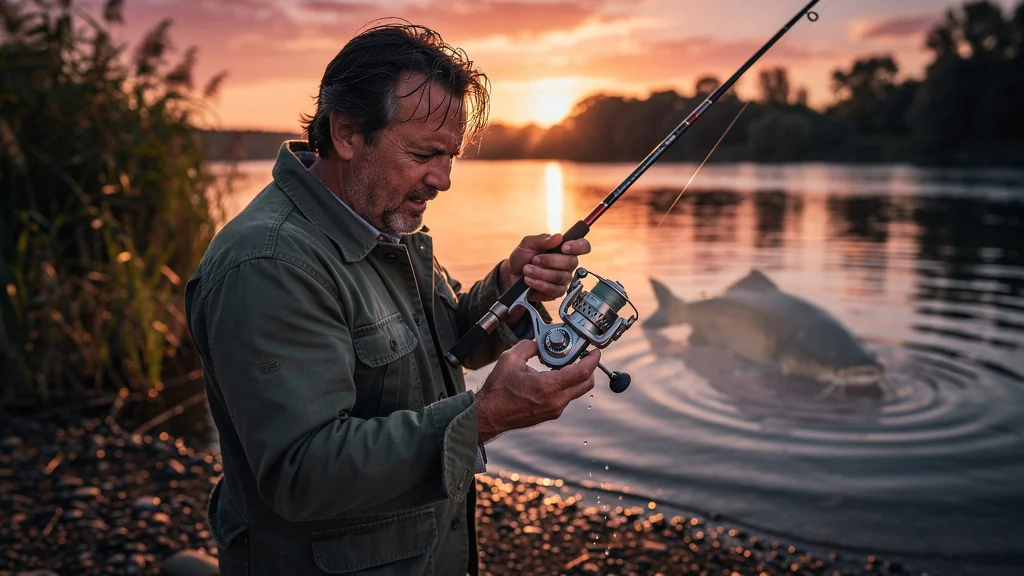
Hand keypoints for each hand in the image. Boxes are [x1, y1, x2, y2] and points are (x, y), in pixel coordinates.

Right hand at [474, 339, 599, 442]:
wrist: (489, 415)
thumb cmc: (497, 391)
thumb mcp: (510, 360)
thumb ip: (529, 346)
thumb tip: (539, 342)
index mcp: (547, 387)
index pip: (582, 373)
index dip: (593, 359)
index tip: (595, 351)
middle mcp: (555, 401)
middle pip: (586, 384)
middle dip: (588, 368)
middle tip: (581, 355)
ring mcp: (554, 410)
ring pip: (576, 391)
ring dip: (575, 376)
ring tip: (561, 364)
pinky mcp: (551, 414)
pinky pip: (566, 397)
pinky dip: (565, 385)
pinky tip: (552, 376)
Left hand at [500, 233, 590, 301]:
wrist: (511, 275)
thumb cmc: (522, 258)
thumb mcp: (528, 244)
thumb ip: (542, 239)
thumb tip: (558, 237)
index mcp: (564, 249)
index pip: (583, 246)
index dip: (578, 246)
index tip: (564, 247)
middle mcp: (567, 264)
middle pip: (572, 262)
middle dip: (550, 260)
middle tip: (534, 260)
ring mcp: (563, 279)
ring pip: (561, 277)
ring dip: (541, 273)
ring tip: (527, 270)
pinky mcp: (556, 292)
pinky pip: (554, 290)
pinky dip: (539, 284)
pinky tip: (529, 280)